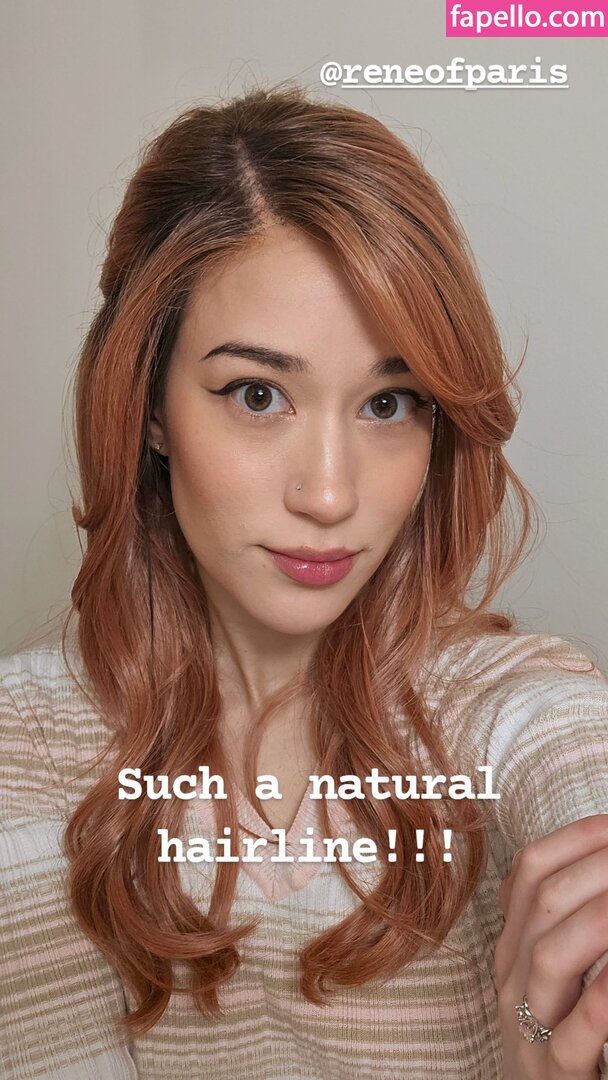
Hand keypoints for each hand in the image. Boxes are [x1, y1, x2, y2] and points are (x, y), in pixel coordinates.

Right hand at [494, 813, 607, 1078]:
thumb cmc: (559, 1037)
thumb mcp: (554, 973)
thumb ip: (568, 923)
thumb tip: (600, 862)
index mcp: (514, 945)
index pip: (532, 868)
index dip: (577, 838)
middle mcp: (514, 977)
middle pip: (545, 901)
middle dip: (597, 867)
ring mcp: (530, 1026)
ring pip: (551, 956)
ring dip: (600, 919)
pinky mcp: (556, 1076)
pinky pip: (574, 1034)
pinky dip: (600, 1001)